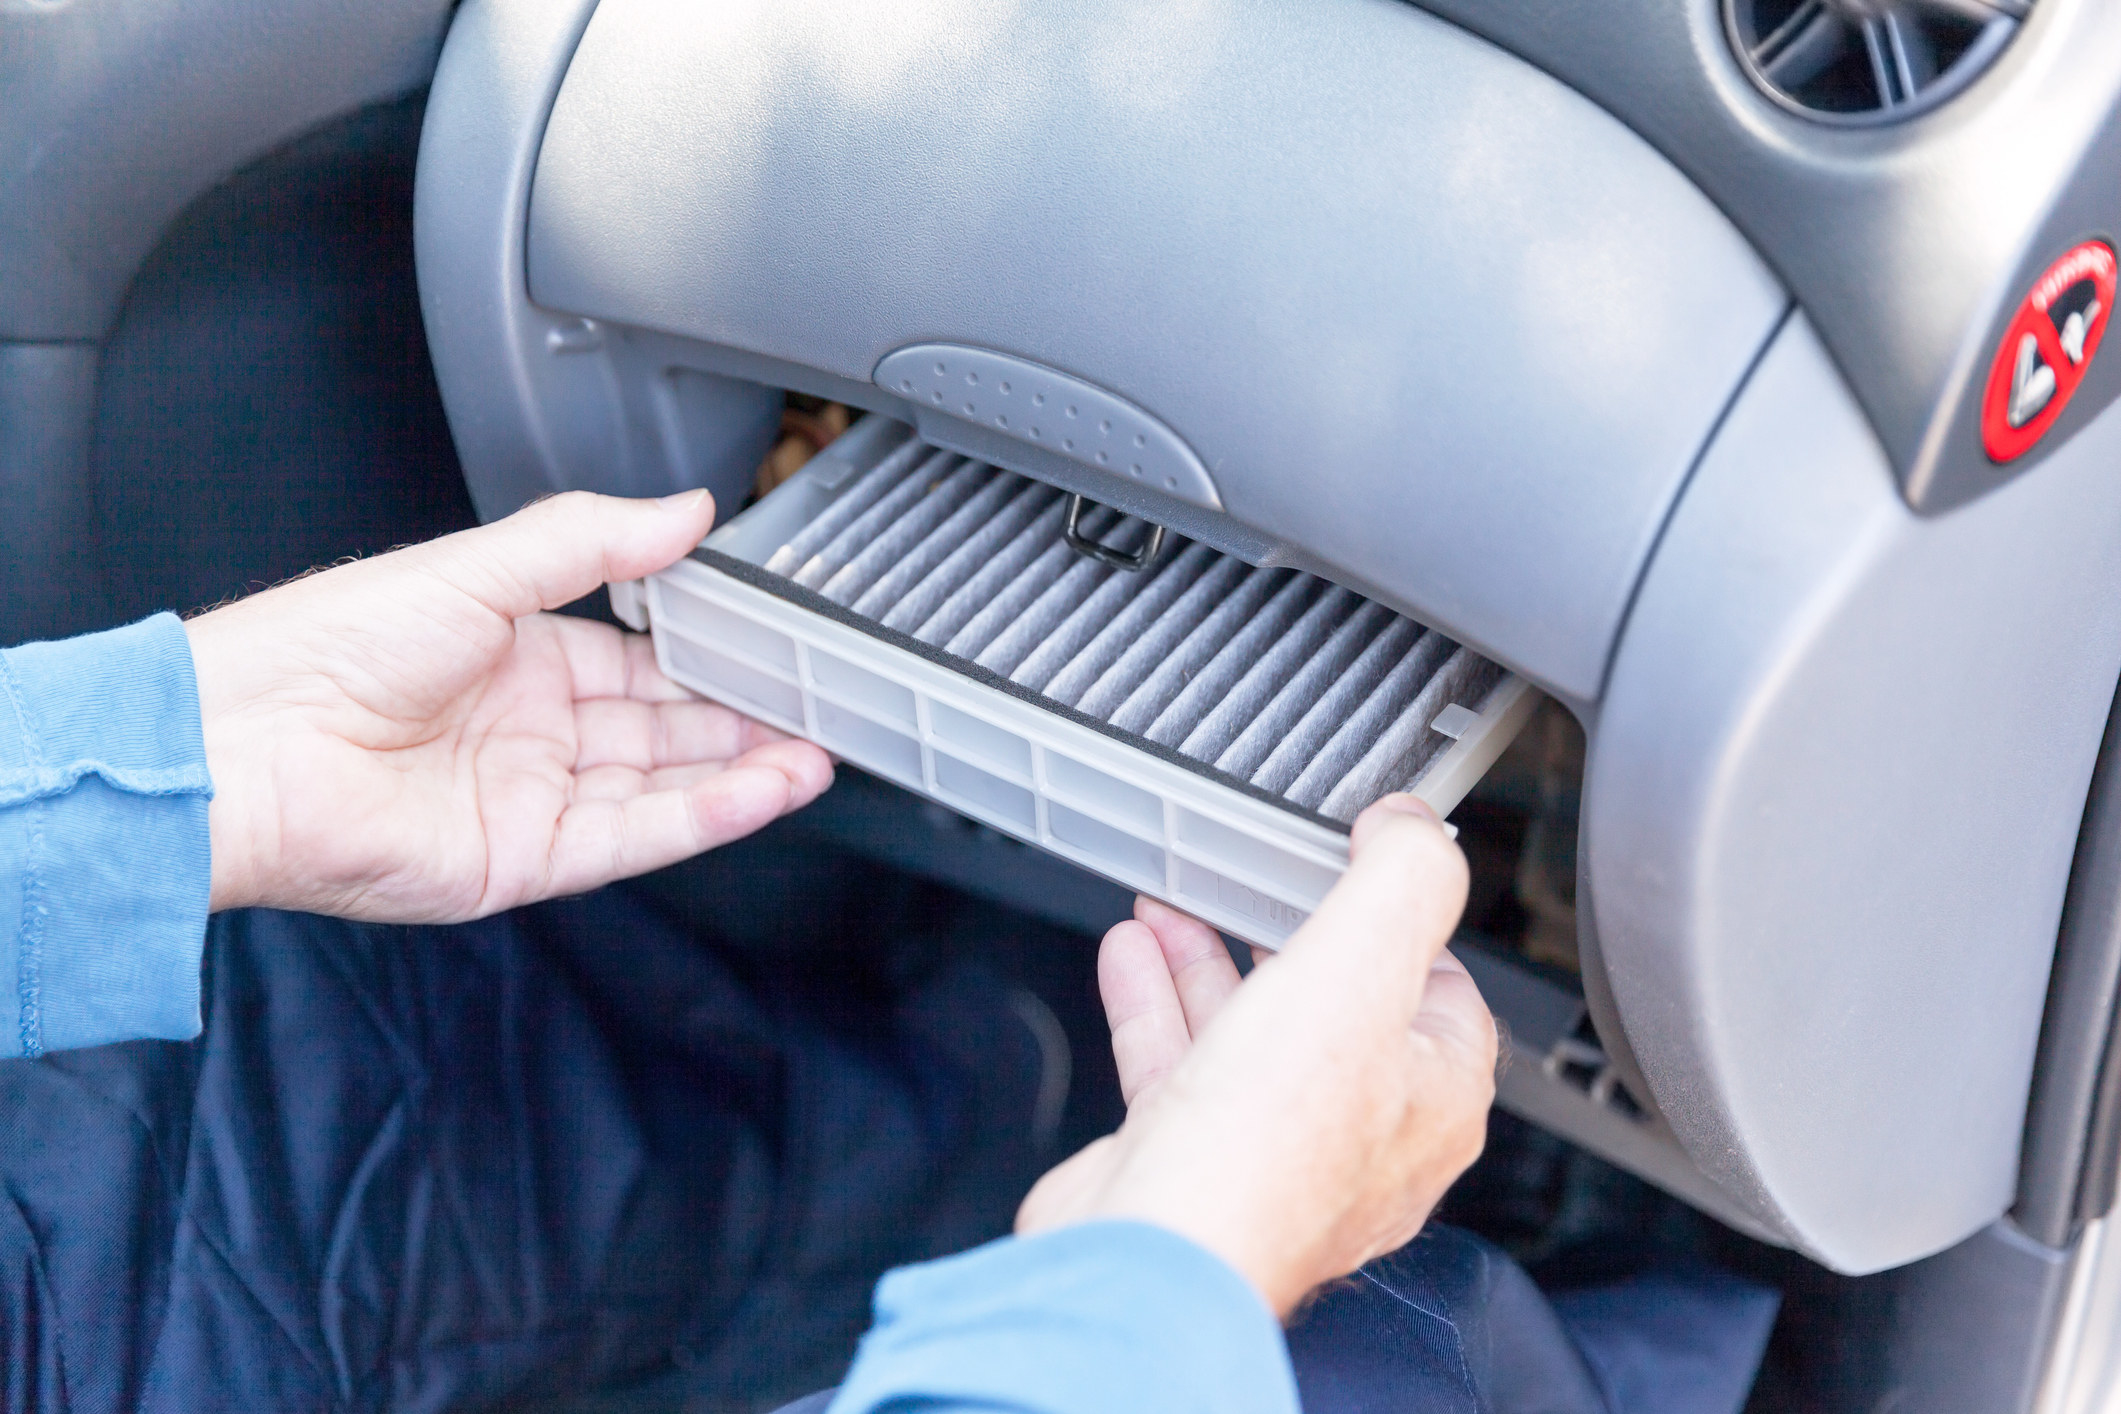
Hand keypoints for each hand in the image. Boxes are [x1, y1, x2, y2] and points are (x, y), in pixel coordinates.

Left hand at [186, 489, 834, 920]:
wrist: (243, 747)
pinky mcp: (525, 860)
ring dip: (743, 770)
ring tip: (817, 750)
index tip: (774, 645)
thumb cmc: (323, 647)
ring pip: (663, 785)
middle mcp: (526, 731)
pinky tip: (764, 787)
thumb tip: (688, 510)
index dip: (708, 654)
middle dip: (742, 717)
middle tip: (817, 705)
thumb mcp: (478, 567)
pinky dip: (706, 814)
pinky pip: (636, 835)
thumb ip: (593, 541)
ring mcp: (529, 799)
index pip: (637, 659)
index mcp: (513, 656)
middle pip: (662, 727)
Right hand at [1016, 794, 1496, 1316]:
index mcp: (1433, 1096)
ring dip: (1209, 957)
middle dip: (1286, 928)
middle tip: (1259, 877)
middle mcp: (1363, 1134)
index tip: (1359, 860)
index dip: (1401, 916)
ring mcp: (1275, 1152)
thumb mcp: (1360, 966)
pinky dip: (1155, 1002)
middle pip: (1335, 1003)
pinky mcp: (1196, 1161)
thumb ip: (1402, 881)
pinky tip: (1131, 953)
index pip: (1444, 986)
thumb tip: (1414, 827)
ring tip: (1175, 899)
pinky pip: (1181, 1066)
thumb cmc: (1268, 1144)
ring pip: (1251, 1030)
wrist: (1157, 1252)